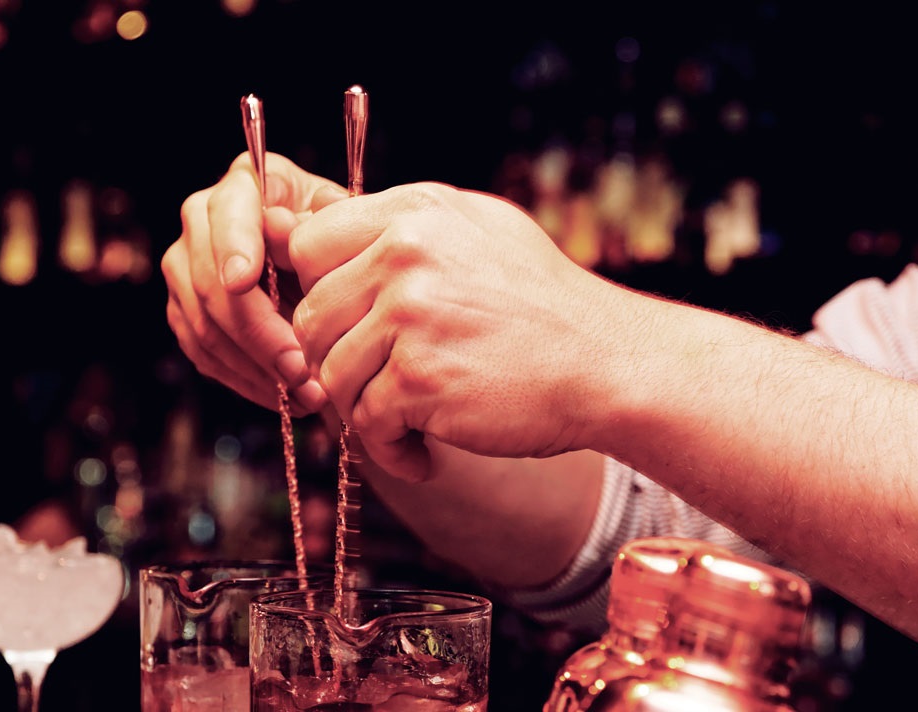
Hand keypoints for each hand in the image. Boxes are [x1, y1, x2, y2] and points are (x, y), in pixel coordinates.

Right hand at [162, 152, 342, 414]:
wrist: (329, 263)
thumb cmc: (341, 238)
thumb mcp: (346, 223)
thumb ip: (321, 226)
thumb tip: (282, 229)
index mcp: (243, 185)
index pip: (227, 213)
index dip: (233, 246)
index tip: (244, 281)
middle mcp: (201, 221)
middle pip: (211, 282)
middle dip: (259, 334)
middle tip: (301, 370)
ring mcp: (185, 269)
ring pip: (205, 326)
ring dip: (256, 368)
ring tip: (305, 394)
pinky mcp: (185, 312)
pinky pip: (204, 354)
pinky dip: (245, 380)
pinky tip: (282, 397)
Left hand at [289, 182, 620, 479]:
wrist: (611, 364)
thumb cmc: (544, 305)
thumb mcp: (478, 233)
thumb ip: (401, 229)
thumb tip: (306, 235)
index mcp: (415, 213)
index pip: (310, 245)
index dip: (320, 291)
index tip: (349, 327)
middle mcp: (406, 253)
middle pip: (311, 317)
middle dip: (336, 361)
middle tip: (376, 387)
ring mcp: (411, 314)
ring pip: (331, 374)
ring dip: (361, 411)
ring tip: (404, 423)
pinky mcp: (420, 378)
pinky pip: (365, 422)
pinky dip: (389, 448)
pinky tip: (421, 452)